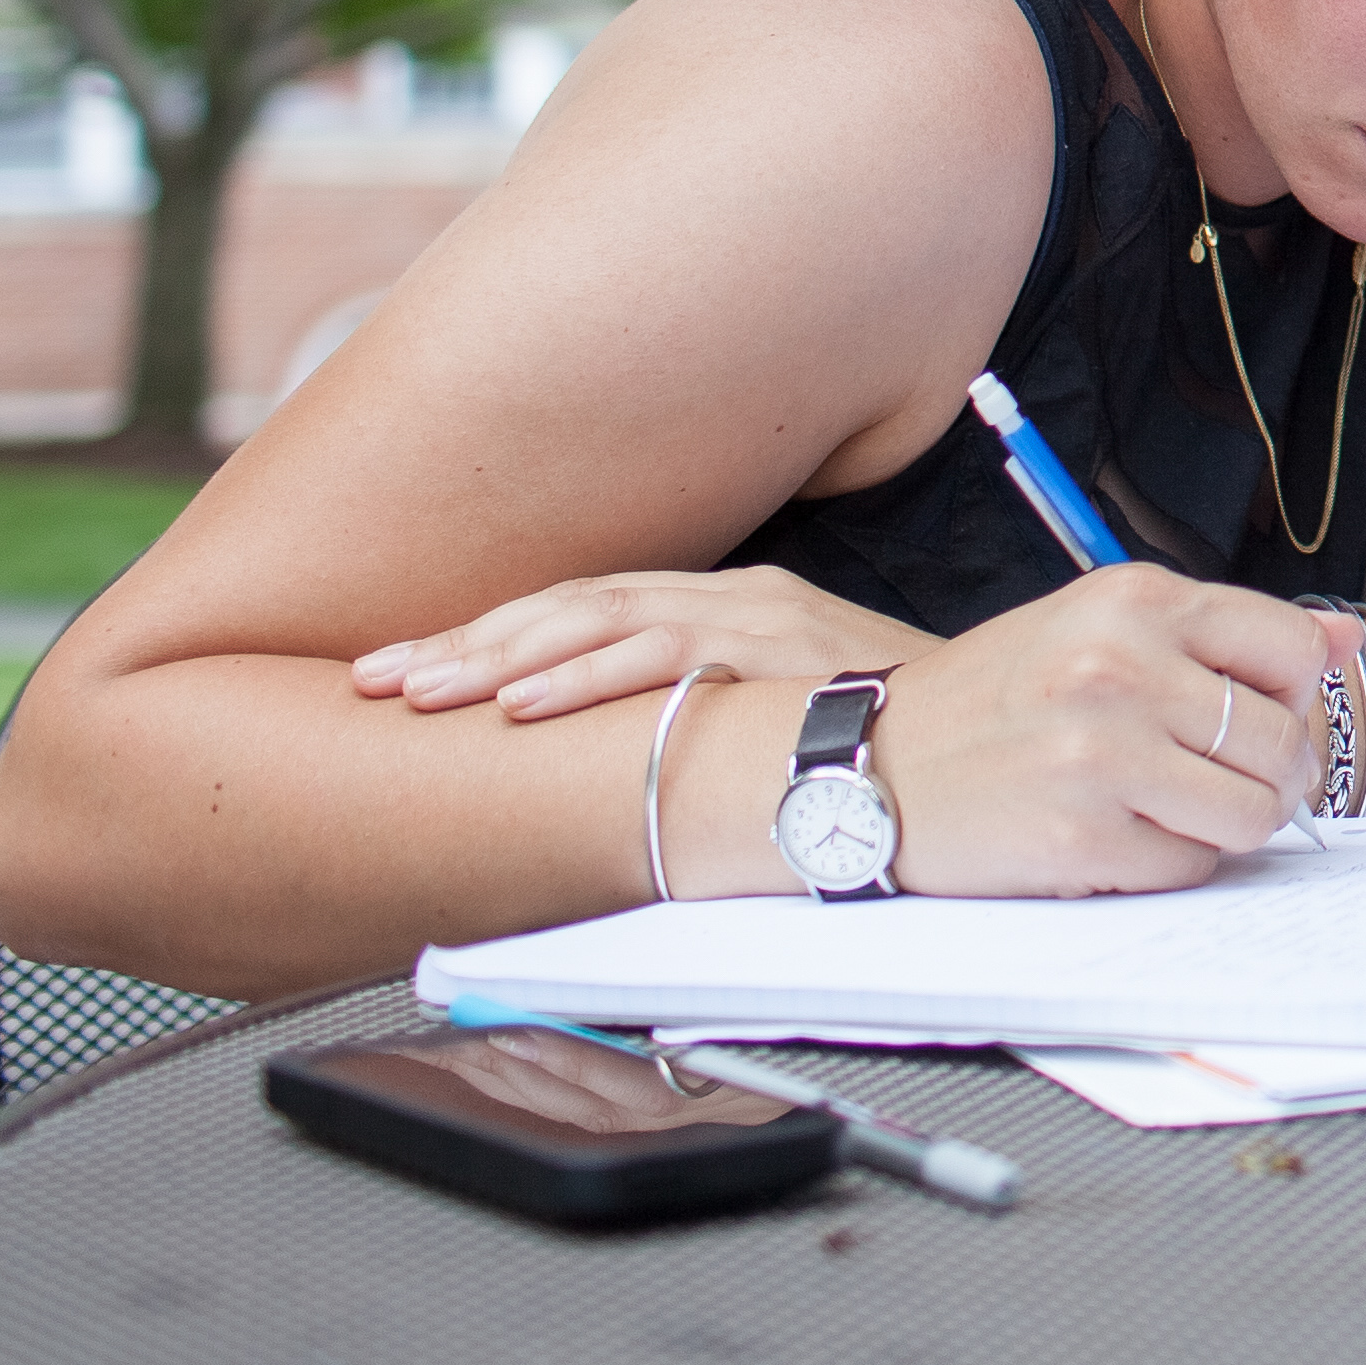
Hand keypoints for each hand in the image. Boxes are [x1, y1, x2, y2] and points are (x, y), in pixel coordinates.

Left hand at [358, 566, 936, 721]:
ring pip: (603, 616)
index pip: (585, 607)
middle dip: (465, 642)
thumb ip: (704, 725)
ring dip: (502, 657)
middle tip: (375, 680)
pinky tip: (525, 703)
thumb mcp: (777, 725)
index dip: (489, 637)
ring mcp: (759, 616)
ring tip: (423, 693)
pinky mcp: (784, 647)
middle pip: (574, 603)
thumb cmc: (882, 752)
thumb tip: (614, 768)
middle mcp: (736, 596)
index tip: (406, 671)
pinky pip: (668, 654)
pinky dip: (588, 675)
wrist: (990, 740)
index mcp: (726, 607)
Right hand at [845, 569, 1331, 897]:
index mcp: (1135, 599)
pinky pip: (1191, 866)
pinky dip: (1169, 862)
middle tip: (1219, 780)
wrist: (868, 766)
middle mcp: (1122, 667)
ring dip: (1226, 825)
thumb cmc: (996, 698)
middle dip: (1270, 774)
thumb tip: (1344, 641)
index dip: (1293, 696)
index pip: (1293, 648)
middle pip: (1282, 741)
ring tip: (1171, 809)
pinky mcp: (1080, 838)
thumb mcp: (1101, 629)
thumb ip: (1221, 636)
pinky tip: (1119, 836)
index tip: (1254, 715)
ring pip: (1252, 812)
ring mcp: (1101, 755)